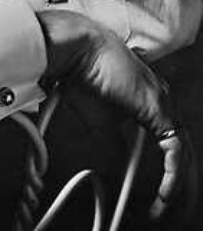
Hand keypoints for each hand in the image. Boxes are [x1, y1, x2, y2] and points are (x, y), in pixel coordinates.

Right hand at [36, 9, 193, 219]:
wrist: (79, 51)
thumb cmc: (84, 76)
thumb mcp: (99, 118)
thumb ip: (114, 140)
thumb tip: (118, 162)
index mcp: (149, 100)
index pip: (171, 142)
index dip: (170, 171)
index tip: (159, 195)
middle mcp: (162, 101)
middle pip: (183, 150)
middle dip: (183, 185)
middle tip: (172, 210)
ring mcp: (163, 103)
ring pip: (184, 153)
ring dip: (181, 187)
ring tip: (168, 210)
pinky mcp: (159, 110)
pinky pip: (174, 152)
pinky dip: (173, 177)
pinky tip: (165, 194)